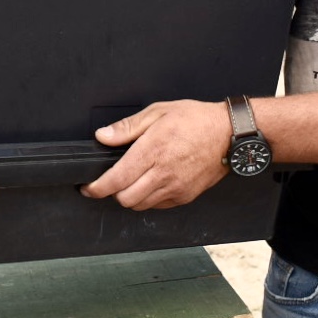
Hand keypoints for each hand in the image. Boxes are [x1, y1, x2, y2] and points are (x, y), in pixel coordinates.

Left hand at [80, 100, 230, 209]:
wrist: (230, 134)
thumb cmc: (196, 119)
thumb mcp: (158, 112)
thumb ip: (127, 127)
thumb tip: (102, 136)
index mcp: (153, 151)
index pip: (116, 180)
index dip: (96, 187)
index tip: (88, 187)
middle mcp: (163, 174)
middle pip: (125, 199)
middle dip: (112, 193)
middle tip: (109, 181)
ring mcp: (176, 188)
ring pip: (140, 205)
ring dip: (130, 197)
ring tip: (130, 181)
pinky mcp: (185, 196)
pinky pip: (158, 206)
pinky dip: (148, 199)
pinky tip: (150, 183)